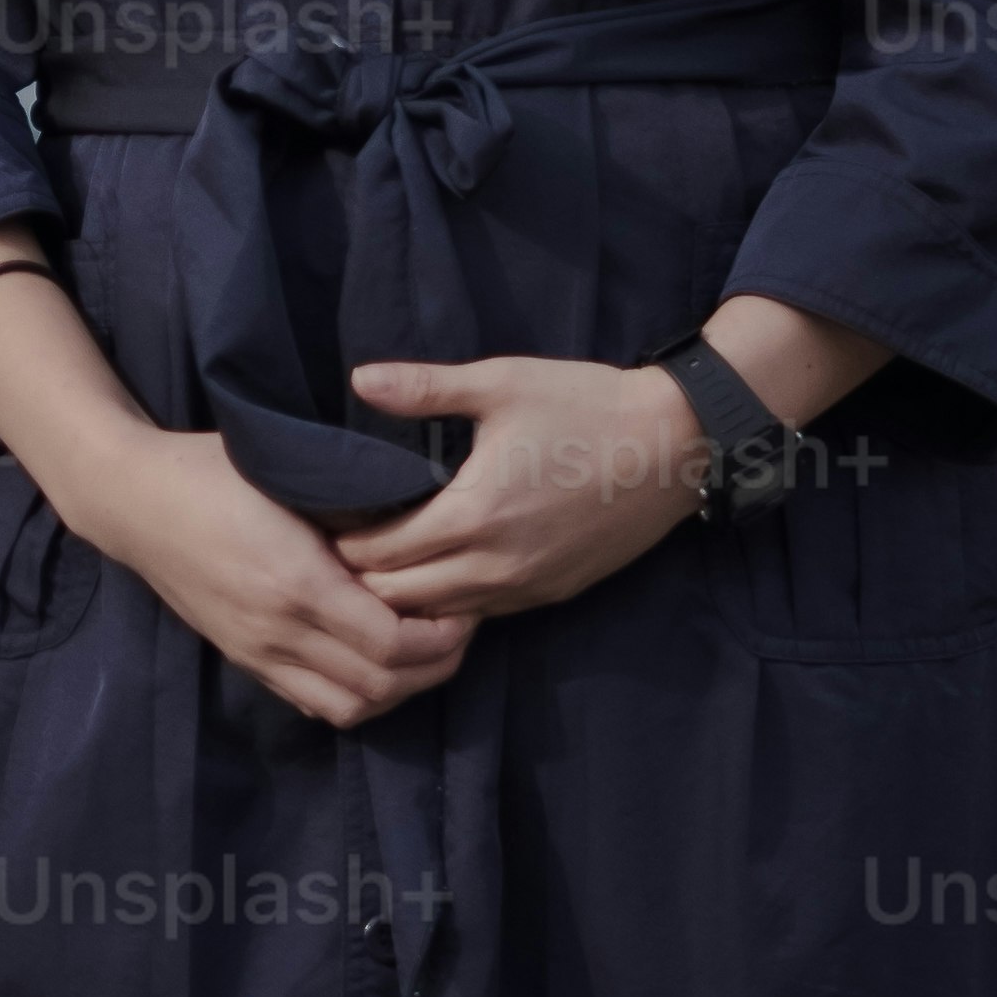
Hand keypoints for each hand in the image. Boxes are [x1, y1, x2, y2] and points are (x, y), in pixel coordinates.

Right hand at [84, 427, 475, 730]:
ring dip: (398, 689)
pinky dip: (356, 695)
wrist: (134, 501)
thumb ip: (353, 510)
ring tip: (423, 650)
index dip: (443, 634)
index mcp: (298, 583)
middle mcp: (278, 631)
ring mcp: (258, 651)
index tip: (464, 603)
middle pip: (382, 685)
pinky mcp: (244, 658)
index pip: (394, 643)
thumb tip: (421, 527)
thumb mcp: (290, 474)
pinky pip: (313, 703)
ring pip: (350, 707)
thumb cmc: (213, 470)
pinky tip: (375, 662)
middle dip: (435, 665)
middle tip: (458, 629)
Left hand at [332, 355, 710, 625]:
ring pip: (438, 618)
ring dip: (403, 600)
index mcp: (473, 515)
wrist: (677, 446)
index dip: (340, 544)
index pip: (378, 556)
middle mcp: (495, 566)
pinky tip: (434, 575)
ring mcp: (526, 588)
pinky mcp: (551, 594)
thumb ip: (426, 388)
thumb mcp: (503, 383)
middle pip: (397, 600)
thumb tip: (359, 379)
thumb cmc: (587, 406)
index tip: (320, 523)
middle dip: (360, 580)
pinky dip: (447, 604)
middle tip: (338, 549)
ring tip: (378, 566)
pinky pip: (480, 616)